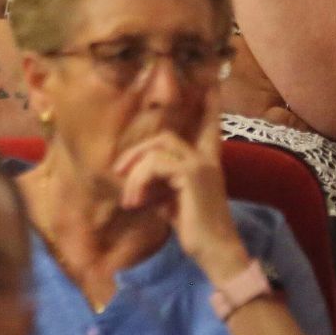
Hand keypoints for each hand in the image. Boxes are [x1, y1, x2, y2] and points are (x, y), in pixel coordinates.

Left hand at [111, 118, 249, 281]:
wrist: (216, 252)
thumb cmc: (196, 231)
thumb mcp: (173, 203)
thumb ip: (160, 184)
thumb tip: (136, 180)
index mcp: (207, 163)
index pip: (210, 126)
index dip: (210, 105)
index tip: (213, 82)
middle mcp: (206, 158)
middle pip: (164, 137)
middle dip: (137, 151)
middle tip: (118, 172)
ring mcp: (200, 164)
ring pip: (156, 150)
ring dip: (135, 174)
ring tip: (129, 200)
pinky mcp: (191, 174)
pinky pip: (155, 165)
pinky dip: (139, 182)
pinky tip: (136, 202)